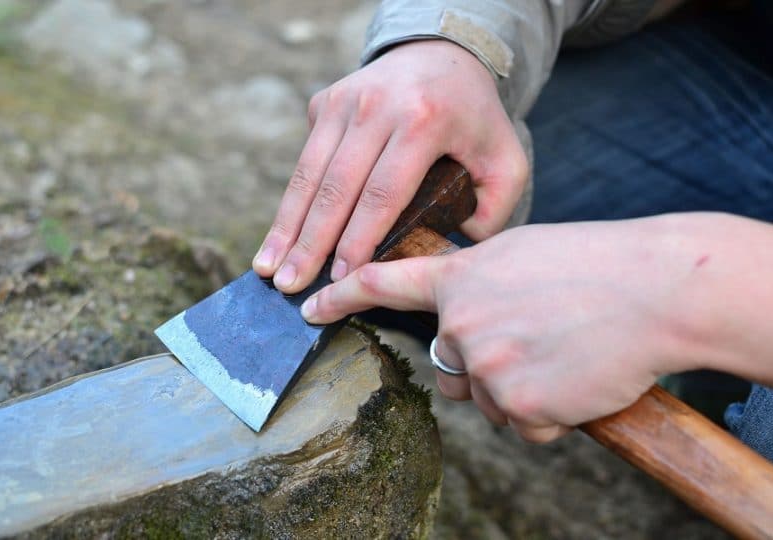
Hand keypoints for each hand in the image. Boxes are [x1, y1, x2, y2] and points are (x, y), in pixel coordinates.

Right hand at [253, 40, 527, 292]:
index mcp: (424, 121)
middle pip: (335, 188)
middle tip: (290, 286)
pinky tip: (278, 238)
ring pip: (308, 175)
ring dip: (286, 227)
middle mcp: (377, 107)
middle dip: (310, 243)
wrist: (443, 54)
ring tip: (267, 269)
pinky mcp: (324, 103)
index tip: (341, 279)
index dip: (358, 240)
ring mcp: (344, 102)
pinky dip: (290, 202)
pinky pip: (305, 161)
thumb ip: (493, 210)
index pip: (383, 193)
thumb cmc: (474, 118)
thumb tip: (448, 255)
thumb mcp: (505, 158)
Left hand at [300, 217, 711, 441]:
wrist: (655, 290)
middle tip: (534, 339)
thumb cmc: (596, 265)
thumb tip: (456, 324)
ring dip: (515, 388)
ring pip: (484, 397)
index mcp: (461, 276)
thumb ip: (477, 283)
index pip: (384, 284)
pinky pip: (520, 424)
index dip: (341, 295)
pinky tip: (575, 381)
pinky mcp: (517, 403)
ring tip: (562, 354)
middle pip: (448, 363)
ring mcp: (485, 363)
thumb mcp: (521, 253)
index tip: (309, 306)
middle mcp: (461, 320)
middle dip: (481, 360)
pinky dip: (546, 412)